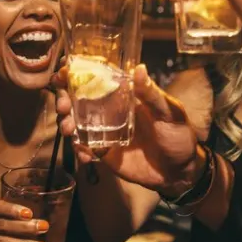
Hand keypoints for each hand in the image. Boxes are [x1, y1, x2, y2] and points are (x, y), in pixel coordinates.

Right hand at [55, 64, 202, 196]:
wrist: (179, 172)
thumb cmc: (178, 136)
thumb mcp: (169, 113)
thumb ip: (152, 95)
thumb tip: (139, 68)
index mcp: (125, 94)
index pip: (98, 77)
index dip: (77, 71)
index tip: (63, 71)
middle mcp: (111, 109)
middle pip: (79, 98)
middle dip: (64, 98)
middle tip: (63, 105)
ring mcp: (105, 131)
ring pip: (76, 122)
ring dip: (67, 123)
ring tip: (69, 129)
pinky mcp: (104, 152)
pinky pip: (84, 148)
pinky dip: (80, 150)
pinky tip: (86, 155)